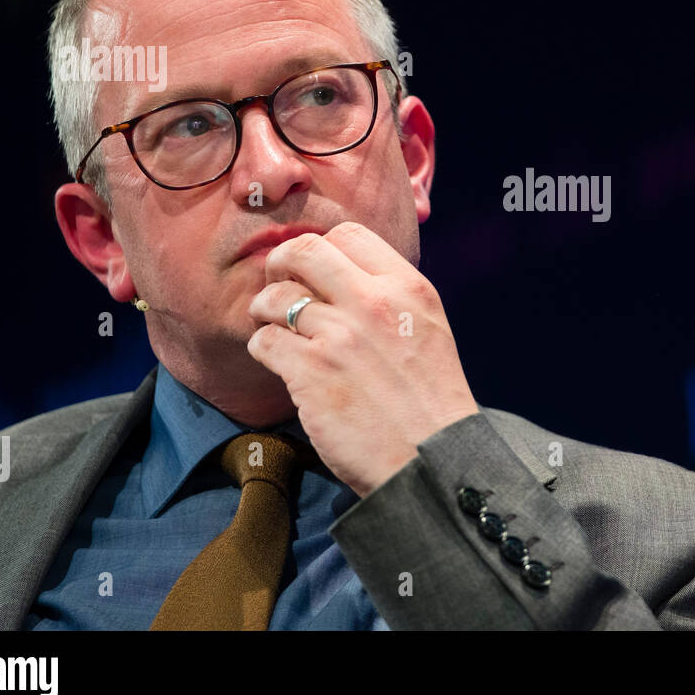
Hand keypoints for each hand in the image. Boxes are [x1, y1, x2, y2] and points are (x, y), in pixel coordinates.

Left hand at [246, 221, 479, 497]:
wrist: (430, 460)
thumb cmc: (431, 402)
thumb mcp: (428, 330)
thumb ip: (393, 298)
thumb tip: (346, 278)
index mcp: (407, 288)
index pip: (349, 234)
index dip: (322, 248)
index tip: (314, 269)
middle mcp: (373, 302)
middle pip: (303, 251)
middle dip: (280, 263)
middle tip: (278, 283)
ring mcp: (339, 336)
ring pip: (274, 297)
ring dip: (265, 310)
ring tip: (273, 327)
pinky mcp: (310, 373)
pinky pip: (264, 341)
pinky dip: (263, 348)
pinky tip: (279, 362)